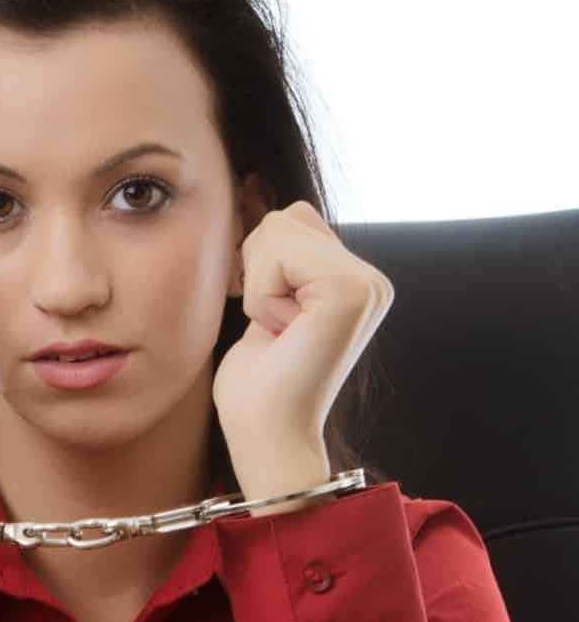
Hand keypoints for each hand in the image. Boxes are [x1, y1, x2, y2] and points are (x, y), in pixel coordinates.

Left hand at [212, 201, 393, 504]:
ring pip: (275, 231)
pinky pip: (276, 255)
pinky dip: (261, 296)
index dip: (260, 264)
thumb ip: (273, 250)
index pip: (289, 217)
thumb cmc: (256, 380)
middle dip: (258, 270)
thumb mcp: (265, 296)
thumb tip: (251, 186)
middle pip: (282, 217)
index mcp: (354, 279)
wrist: (265, 435)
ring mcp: (367, 284)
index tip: (275, 319)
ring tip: (281, 332)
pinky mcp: (351, 291)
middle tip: (277, 327)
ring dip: (259, 285)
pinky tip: (284, 334)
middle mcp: (371, 279)